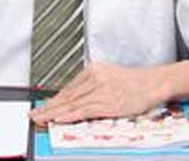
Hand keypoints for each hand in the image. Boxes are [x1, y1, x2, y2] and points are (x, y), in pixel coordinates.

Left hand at [30, 62, 171, 124]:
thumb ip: (92, 85)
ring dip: (55, 112)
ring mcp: (101, 90)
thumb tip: (76, 98)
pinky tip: (60, 118)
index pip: (68, 87)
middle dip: (49, 106)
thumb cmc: (134, 82)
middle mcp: (95, 77)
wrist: (153, 82)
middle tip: (34, 113)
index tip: (42, 105)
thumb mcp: (109, 76)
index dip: (53, 99)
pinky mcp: (108, 102)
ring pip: (73, 103)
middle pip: (67, 95)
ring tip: (42, 118)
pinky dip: (70, 115)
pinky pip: (85, 110)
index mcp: (93, 70)